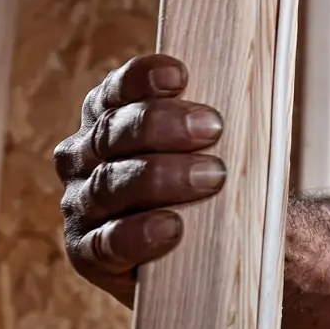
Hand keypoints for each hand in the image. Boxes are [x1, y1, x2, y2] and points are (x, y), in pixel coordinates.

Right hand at [53, 55, 225, 305]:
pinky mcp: (87, 253)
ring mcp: (82, 204)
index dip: (142, 78)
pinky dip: (138, 234)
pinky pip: (105, 243)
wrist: (214, 246)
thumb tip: (248, 87)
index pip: (117, 88)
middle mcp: (84, 155)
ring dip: (160, 177)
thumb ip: (211, 118)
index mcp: (110, 116)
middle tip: (212, 128)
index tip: (179, 76)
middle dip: (161, 125)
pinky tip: (171, 227)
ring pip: (108, 184)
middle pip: (112, 132)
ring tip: (211, 177)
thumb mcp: (214, 143)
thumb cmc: (215, 179)